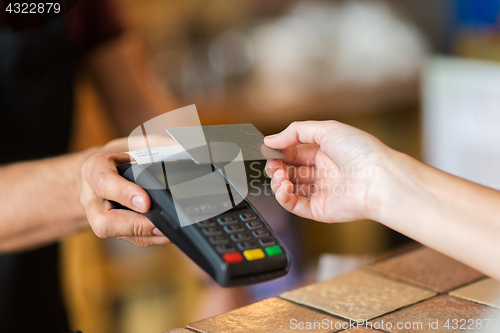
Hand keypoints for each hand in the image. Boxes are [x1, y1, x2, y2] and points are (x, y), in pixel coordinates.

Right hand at [80, 138, 169, 246]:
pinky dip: (151, 237)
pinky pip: (130, 239)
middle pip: (104, 222)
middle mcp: (93, 198)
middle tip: (159, 224)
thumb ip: (158, 146)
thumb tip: (186, 151)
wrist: (99, 172)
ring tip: (169, 231)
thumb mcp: (136, 143)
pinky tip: (168, 233)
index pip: (104, 182)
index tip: (146, 202)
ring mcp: (100, 217)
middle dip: (134, 226)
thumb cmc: (121, 156)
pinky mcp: (114, 229)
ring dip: (146, 236)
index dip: (125, 194)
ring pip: (117, 236)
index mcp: (95, 170)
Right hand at [264, 121, 389, 222]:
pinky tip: (284, 187)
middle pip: (290, 171)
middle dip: (277, 167)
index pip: (295, 153)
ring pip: (289, 189)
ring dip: (278, 182)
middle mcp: (324, 173)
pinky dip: (283, 197)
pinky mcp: (320, 210)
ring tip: (280, 176)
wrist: (379, 179)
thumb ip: (296, 132)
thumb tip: (270, 140)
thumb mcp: (327, 129)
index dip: (280, 152)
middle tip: (272, 164)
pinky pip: (295, 205)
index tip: (268, 149)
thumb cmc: (360, 151)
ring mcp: (322, 192)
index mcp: (326, 153)